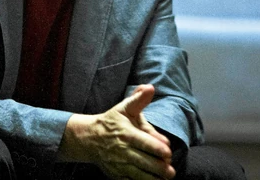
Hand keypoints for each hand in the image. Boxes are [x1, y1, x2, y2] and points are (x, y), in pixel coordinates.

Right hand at [59, 84, 174, 178]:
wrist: (88, 138)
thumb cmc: (111, 122)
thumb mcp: (124, 108)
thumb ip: (139, 100)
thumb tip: (150, 87)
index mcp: (127, 133)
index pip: (146, 143)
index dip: (159, 149)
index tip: (168, 152)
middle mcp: (123, 150)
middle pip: (145, 162)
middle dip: (160, 168)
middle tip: (171, 172)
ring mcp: (119, 164)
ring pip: (139, 175)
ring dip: (153, 179)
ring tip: (164, 179)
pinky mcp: (116, 174)